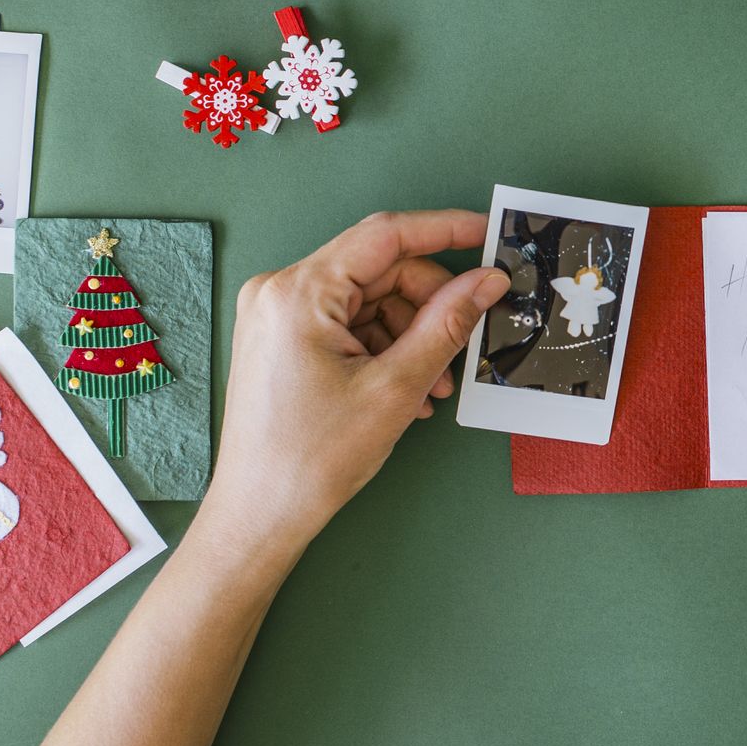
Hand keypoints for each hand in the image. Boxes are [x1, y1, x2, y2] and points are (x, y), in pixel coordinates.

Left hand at [196, 210, 507, 562]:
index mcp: (298, 293)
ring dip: (411, 335)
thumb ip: (447, 324)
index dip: (445, 230)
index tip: (488, 234)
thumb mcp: (395, 387)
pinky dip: (385, 348)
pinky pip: (349, 323)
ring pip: (370, 300)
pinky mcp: (282, 339)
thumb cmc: (309, 460)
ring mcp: (277, 315)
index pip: (386, 237)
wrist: (258, 515)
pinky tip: (407, 388)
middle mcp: (280, 292)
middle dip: (430, 306)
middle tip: (465, 344)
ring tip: (433, 386)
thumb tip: (486, 281)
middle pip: (381, 272)